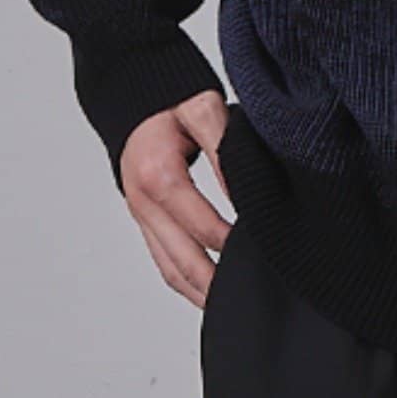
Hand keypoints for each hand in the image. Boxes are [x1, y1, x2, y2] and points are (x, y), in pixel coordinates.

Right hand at [117, 90, 233, 309]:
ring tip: (231, 307)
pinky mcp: (142, 218)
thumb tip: (245, 191)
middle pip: (182, 261)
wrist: (131, 90)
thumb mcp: (204, 109)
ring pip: (168, 268)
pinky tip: (206, 289)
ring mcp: (139, 214)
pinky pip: (161, 259)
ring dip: (198, 292)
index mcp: (159, 176)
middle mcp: (143, 202)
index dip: (233, 245)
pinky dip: (183, 280)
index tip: (265, 254)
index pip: (202, 226)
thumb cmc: (171, 97)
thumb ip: (224, 149)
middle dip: (216, 285)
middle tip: (251, 299)